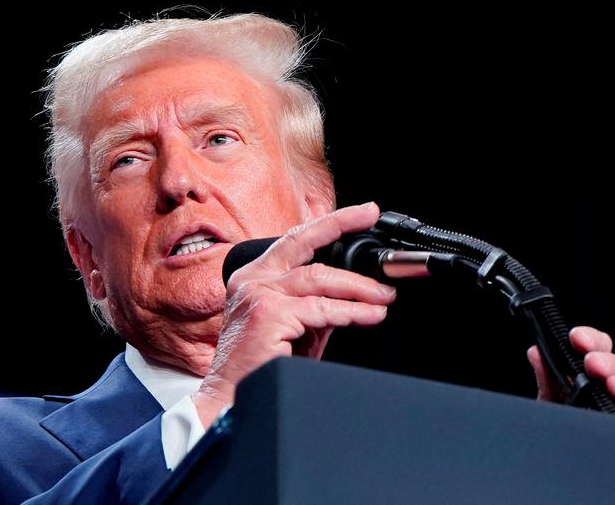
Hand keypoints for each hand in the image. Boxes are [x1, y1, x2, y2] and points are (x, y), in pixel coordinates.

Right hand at [192, 202, 396, 427]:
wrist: (231, 401)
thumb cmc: (259, 366)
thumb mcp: (293, 326)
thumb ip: (316, 304)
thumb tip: (353, 293)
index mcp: (254, 276)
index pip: (295, 239)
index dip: (330, 222)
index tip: (362, 212)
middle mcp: (252, 279)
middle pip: (305, 244)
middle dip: (345, 229)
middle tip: (376, 232)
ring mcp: (257, 294)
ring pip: (318, 278)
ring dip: (358, 288)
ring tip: (383, 298)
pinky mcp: (268, 315)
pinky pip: (320, 309)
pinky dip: (351, 312)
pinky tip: (369, 316)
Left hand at [527, 326, 614, 420]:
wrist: (557, 454)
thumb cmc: (560, 421)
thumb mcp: (550, 398)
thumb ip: (546, 376)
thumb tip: (536, 352)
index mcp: (595, 372)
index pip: (600, 347)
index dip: (591, 339)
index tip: (576, 338)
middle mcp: (614, 387)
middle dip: (607, 362)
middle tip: (592, 363)